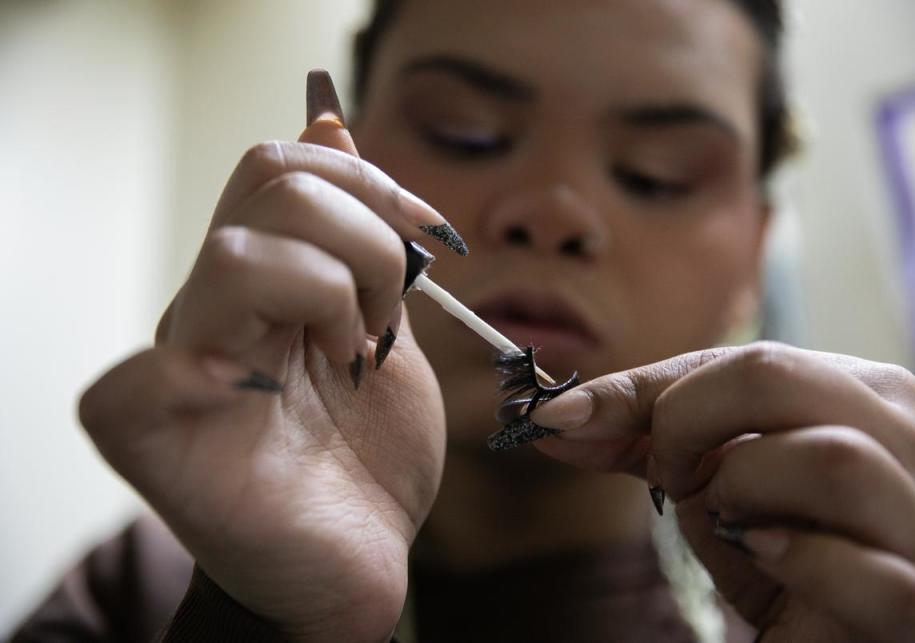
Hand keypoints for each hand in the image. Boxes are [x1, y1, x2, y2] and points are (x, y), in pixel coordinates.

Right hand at [79, 113, 452, 641]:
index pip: (281, 166)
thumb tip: (326, 117)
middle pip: (268, 184)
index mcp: (263, 282)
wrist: (359, 566)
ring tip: (354, 359)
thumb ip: (356, 234)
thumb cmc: (368, 456)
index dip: (370, 182)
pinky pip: (160, 363)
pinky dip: (240, 358)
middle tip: (386, 319)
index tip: (433, 240)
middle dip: (368, 240)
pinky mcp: (153, 433)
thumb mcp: (384, 325)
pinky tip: (281, 397)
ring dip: (332, 295)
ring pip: (236, 253)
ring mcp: (179, 365)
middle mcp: (212, 310)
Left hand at [531, 341, 914, 641]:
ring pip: (833, 463)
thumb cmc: (774, 536)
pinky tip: (764, 556)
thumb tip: (547, 413)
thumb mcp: (705, 469)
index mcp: (864, 393)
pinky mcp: (912, 604)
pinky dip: (792, 560)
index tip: (584, 425)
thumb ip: (636, 431)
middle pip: (780, 379)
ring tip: (728, 521)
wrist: (826, 627)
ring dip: (741, 490)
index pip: (749, 359)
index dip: (659, 396)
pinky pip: (861, 570)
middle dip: (690, 425)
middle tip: (670, 477)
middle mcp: (910, 444)